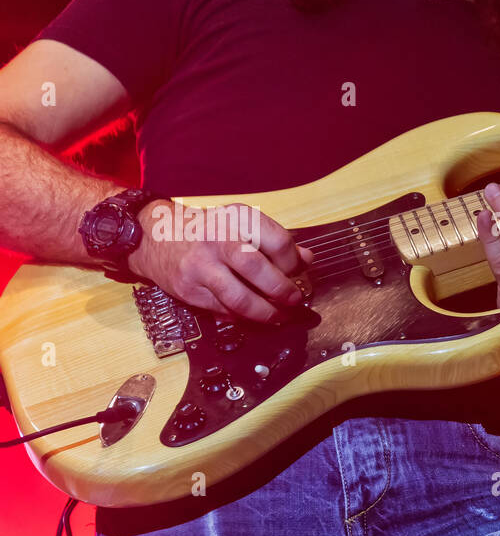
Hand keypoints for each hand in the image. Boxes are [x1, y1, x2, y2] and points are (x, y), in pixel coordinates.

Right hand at [129, 200, 312, 322]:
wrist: (155, 236)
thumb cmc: (208, 231)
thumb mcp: (241, 224)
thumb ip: (274, 241)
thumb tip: (306, 260)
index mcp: (237, 218)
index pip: (278, 242)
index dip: (293, 263)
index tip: (297, 272)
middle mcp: (217, 239)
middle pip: (259, 271)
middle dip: (283, 292)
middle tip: (294, 300)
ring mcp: (200, 266)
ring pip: (241, 299)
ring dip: (267, 313)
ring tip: (280, 315)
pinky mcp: (189, 289)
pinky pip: (224, 311)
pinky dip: (243, 317)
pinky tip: (253, 314)